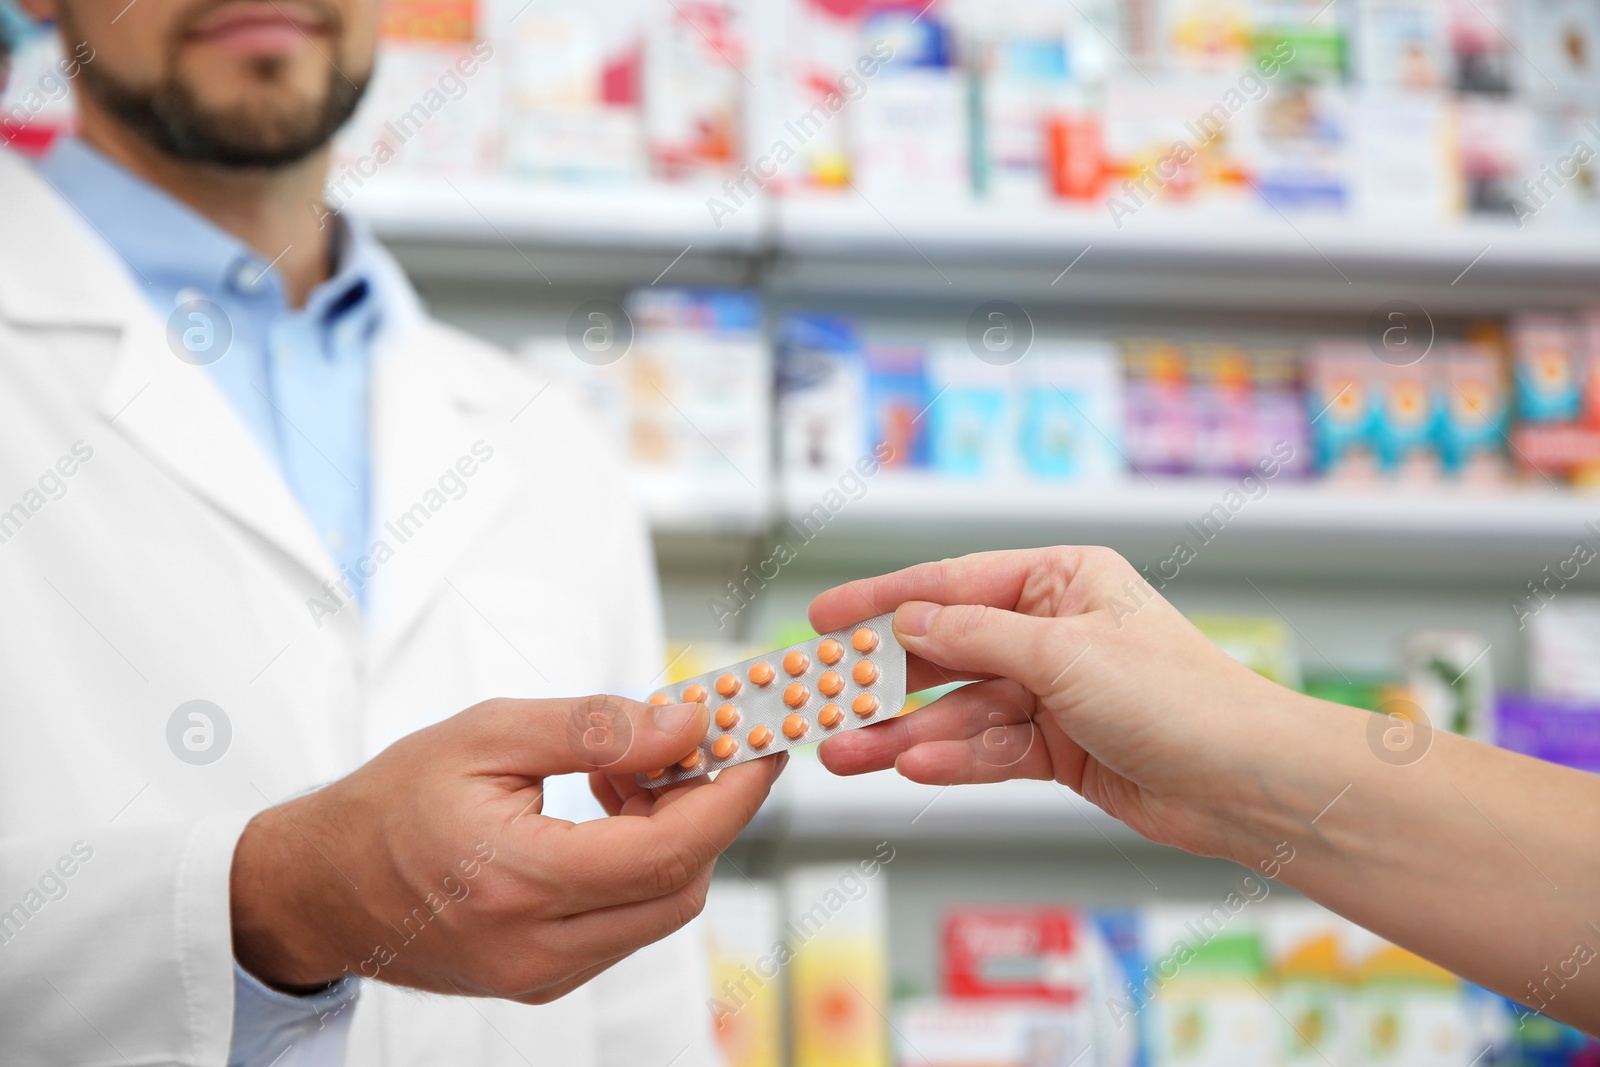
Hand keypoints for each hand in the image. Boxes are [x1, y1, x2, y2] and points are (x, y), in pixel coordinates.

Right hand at [231, 696, 782, 1000]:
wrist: (318, 886)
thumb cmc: (392, 802)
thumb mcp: (488, 735)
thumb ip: (596, 729)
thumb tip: (688, 726)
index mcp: (519, 880)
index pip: (669, 852)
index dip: (731, 796)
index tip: (760, 744)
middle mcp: (537, 947)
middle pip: (679, 887)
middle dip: (706, 811)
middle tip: (688, 747)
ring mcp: (541, 974)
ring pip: (659, 909)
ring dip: (671, 836)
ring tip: (625, 775)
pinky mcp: (542, 979)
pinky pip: (625, 924)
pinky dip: (638, 866)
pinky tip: (604, 815)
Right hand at [810, 547, 1331, 862]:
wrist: (1246, 783)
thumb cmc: (1179, 696)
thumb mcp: (1064, 652)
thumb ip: (975, 634)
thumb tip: (907, 617)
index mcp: (1062, 580)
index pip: (951, 584)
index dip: (881, 600)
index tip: (823, 618)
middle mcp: (1054, 631)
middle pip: (947, 652)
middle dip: (885, 681)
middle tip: (820, 699)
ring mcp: (1055, 693)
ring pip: (959, 711)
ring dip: (904, 734)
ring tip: (844, 754)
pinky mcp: (1059, 750)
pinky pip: (988, 751)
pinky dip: (952, 761)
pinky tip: (910, 769)